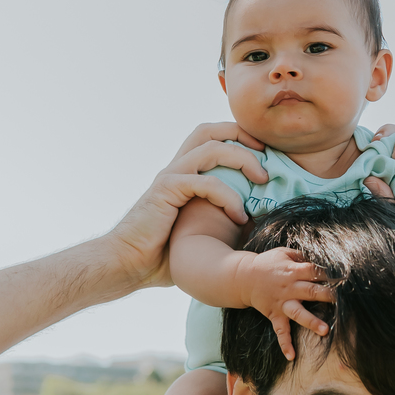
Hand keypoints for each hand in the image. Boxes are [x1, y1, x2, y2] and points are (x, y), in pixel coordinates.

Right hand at [106, 127, 270, 291]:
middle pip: (209, 130)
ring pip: (211, 149)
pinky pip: (205, 183)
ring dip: (243, 160)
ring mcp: (170, 177)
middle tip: (267, 154)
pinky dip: (228, 196)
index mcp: (182, 173)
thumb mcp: (198, 230)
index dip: (237, 135)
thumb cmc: (163, 254)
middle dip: (241, 135)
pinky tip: (239, 217)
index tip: (265, 152)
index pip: (210, 137)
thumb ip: (219, 219)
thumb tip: (254, 224)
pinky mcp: (166, 191)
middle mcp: (175, 168)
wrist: (127, 264)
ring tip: (262, 180)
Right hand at [239, 248, 333, 359]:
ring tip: (325, 330)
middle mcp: (289, 288)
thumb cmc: (268, 263)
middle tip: (343, 300)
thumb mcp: (284, 253)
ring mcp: (282, 303)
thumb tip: (322, 256)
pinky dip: (284, 343)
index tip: (344, 276)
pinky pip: (280, 331)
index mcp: (293, 271)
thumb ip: (302, 255)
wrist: (243, 277)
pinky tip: (291, 356)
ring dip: (311, 321)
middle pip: (310, 291)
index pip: (314, 271)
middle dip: (327, 295)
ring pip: (298, 313)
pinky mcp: (274, 315)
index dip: (328, 273)